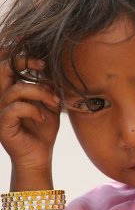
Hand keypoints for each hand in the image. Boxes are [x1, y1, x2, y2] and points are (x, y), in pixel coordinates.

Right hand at [0, 51, 59, 177]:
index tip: (40, 55)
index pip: (6, 65)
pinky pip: (16, 108)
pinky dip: (33, 110)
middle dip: (24, 62)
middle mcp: (2, 98)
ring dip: (40, 92)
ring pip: (15, 89)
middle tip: (42, 66)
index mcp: (11, 90)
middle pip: (3, 69)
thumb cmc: (43, 129)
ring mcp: (1, 111)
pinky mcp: (3, 124)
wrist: (39, 155)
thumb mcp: (48, 103)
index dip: (17, 54)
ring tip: (53, 102)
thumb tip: (51, 69)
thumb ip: (47, 87)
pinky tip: (42, 118)